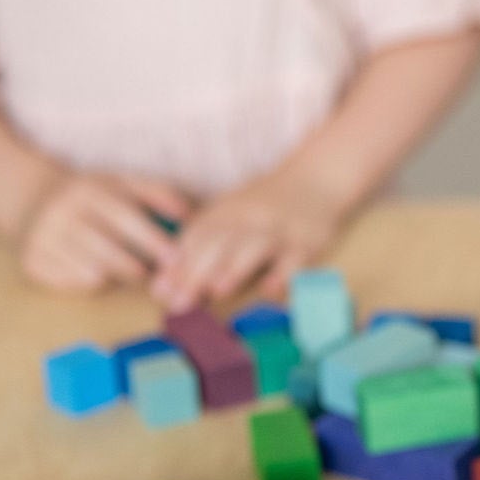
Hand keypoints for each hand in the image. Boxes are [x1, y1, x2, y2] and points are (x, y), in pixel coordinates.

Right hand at [17, 173, 187, 292]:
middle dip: (138, 266)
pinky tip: (98, 274)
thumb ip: (157, 192)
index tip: (176, 258)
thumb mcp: (121, 182)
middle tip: (159, 275)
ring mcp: (41, 239)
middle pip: (107, 250)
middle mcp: (60, 213)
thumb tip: (188, 213)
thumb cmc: (92, 196)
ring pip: (91, 271)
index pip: (124, 217)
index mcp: (86, 190)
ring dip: (118, 276)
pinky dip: (91, 283)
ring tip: (132, 272)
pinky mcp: (31, 262)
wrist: (32, 201)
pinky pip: (71, 284)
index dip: (152, 240)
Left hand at [151, 170, 345, 311]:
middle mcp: (249, 219)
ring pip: (254, 247)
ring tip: (216, 291)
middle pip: (219, 244)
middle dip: (197, 273)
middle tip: (179, 303)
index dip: (178, 265)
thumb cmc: (268, 205)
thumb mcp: (232, 217)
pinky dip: (283, 275)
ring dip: (234, 268)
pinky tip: (270, 290)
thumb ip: (200, 250)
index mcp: (226, 213)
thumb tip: (164, 287)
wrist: (318, 176)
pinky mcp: (308, 243)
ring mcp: (279, 231)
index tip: (161, 293)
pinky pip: (295, 260)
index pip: (196, 239)